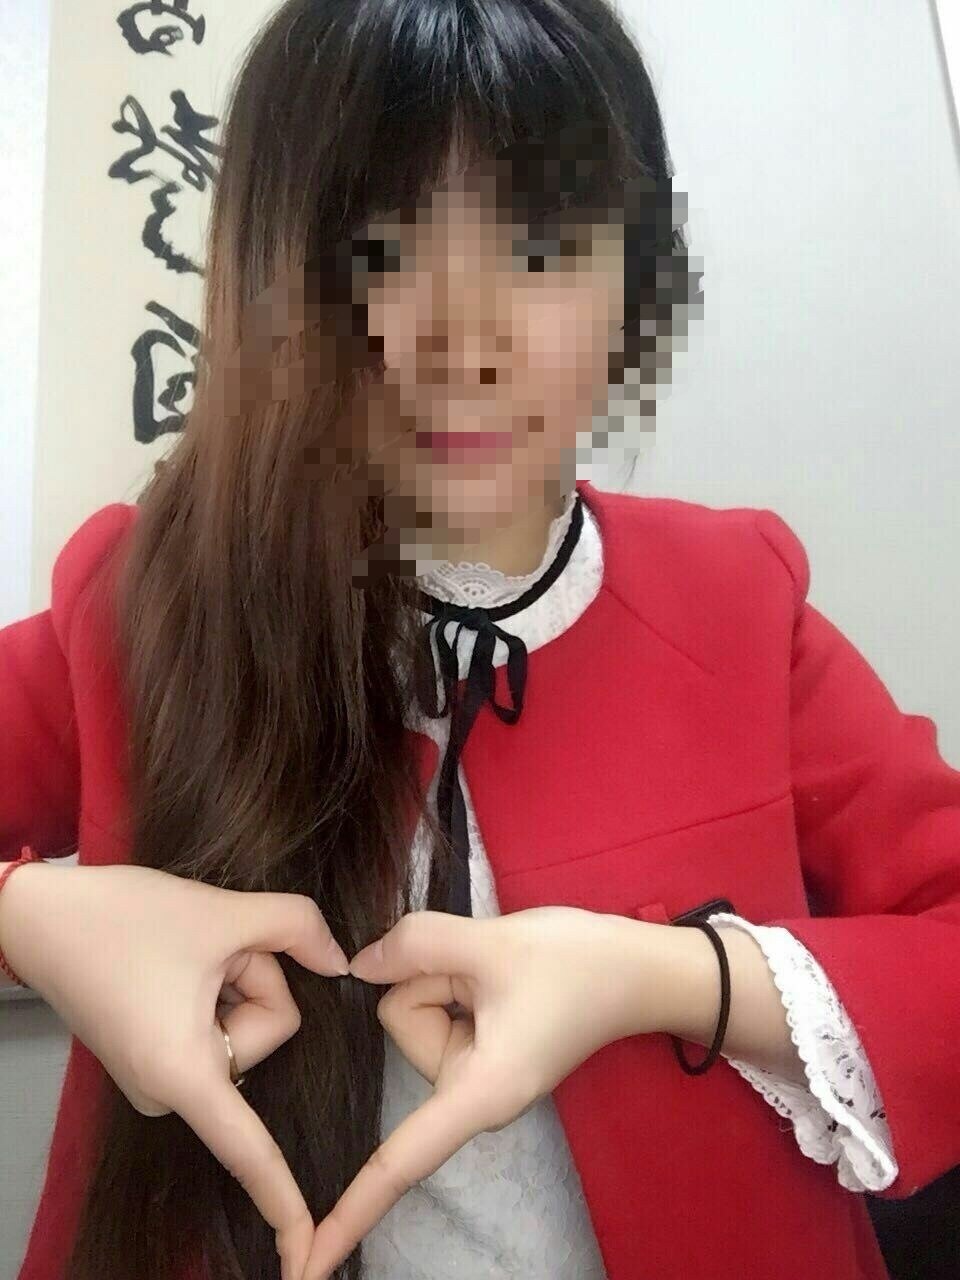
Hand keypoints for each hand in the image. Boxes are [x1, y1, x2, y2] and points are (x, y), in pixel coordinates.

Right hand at [0, 860, 349, 1279]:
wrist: (42, 916)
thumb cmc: (122, 917)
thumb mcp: (222, 912)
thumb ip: (299, 928)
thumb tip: (341, 960)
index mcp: (184, 1074)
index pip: (249, 1151)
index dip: (284, 1203)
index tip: (307, 1259)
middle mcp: (170, 1092)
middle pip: (270, 1030)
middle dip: (255, 976)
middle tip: (205, 948)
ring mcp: (162, 1079)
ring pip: (249, 1021)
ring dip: (235, 975)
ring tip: (185, 953)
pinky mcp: (158, 1059)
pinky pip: (221, 1023)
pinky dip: (218, 985)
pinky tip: (181, 962)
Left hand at [304, 905, 662, 1278]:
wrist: (638, 966)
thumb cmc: (577, 965)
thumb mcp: (492, 943)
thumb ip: (414, 946)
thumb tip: (358, 965)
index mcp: (478, 1092)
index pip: (401, 1160)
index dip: (350, 1210)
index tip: (306, 1264)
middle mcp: (471, 1093)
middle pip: (402, 1022)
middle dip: (432, 980)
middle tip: (491, 970)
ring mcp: (473, 1072)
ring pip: (414, 1006)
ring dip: (447, 974)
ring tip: (499, 971)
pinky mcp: (478, 1049)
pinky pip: (436, 1003)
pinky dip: (455, 979)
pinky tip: (496, 974)